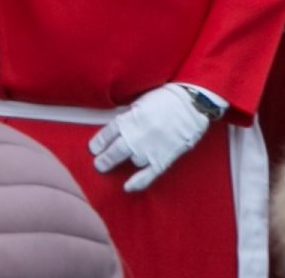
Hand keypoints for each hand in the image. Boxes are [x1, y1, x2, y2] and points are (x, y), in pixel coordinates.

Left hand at [88, 84, 216, 188]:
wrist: (191, 104)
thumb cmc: (165, 98)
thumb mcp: (140, 102)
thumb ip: (129, 116)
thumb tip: (118, 128)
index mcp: (129, 119)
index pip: (107, 134)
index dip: (99, 143)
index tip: (93, 149)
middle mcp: (136, 136)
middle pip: (115, 151)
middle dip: (104, 159)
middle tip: (98, 165)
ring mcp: (150, 149)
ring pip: (132, 161)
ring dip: (122, 164)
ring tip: (113, 167)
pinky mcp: (164, 159)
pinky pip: (148, 174)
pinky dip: (137, 182)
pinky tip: (127, 187)